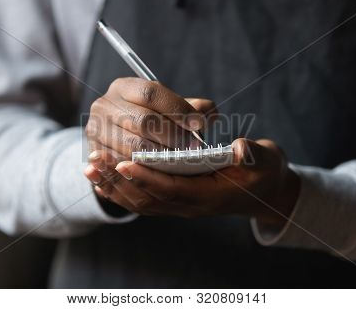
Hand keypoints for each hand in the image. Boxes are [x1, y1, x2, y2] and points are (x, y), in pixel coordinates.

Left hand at [84, 138, 299, 224]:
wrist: (262, 191)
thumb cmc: (263, 172)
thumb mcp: (266, 161)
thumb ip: (253, 155)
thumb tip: (240, 148)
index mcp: (210, 195)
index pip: (173, 189)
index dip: (148, 176)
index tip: (123, 161)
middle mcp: (191, 205)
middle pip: (149, 196)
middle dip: (120, 179)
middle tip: (94, 160)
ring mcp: (180, 206)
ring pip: (141, 201)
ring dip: (114, 185)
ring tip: (90, 167)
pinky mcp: (174, 201)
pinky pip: (142, 200)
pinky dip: (120, 191)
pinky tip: (101, 180)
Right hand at [85, 77, 215, 159]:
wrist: (117, 141)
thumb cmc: (150, 122)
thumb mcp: (168, 109)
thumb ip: (191, 108)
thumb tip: (210, 113)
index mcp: (124, 87)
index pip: (151, 93)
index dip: (177, 108)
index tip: (198, 124)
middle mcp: (104, 104)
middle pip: (144, 121)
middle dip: (173, 136)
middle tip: (193, 147)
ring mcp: (96, 129)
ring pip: (134, 146)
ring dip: (162, 155)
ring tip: (181, 160)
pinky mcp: (94, 152)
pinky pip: (123, 164)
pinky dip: (145, 169)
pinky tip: (163, 171)